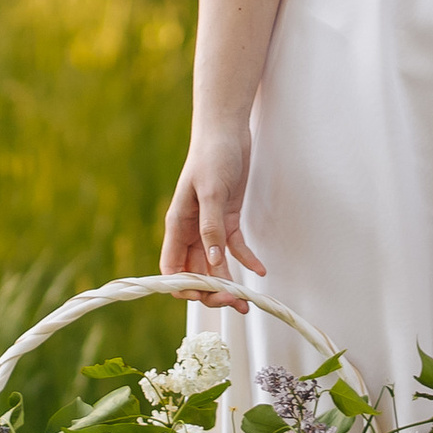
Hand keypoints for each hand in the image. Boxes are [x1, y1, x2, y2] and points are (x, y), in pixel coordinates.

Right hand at [162, 126, 264, 298]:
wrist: (227, 131)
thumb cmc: (212, 156)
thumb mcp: (210, 191)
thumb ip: (210, 228)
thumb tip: (211, 263)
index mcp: (177, 226)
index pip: (172, 269)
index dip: (185, 288)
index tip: (207, 295)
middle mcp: (191, 231)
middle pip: (195, 273)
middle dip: (211, 291)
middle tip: (234, 302)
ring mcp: (209, 228)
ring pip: (215, 266)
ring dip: (229, 283)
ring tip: (247, 300)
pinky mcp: (227, 220)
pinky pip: (234, 249)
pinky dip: (246, 260)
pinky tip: (259, 270)